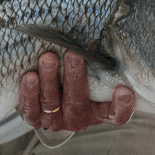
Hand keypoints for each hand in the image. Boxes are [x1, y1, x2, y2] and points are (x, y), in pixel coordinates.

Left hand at [18, 51, 134, 131]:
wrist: (49, 99)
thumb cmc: (75, 81)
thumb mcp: (91, 77)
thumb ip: (98, 65)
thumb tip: (103, 35)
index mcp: (98, 110)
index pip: (115, 114)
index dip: (121, 106)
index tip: (124, 91)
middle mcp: (78, 117)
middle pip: (78, 102)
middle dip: (75, 77)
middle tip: (73, 54)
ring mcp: (56, 119)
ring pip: (51, 101)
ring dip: (49, 79)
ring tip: (48, 58)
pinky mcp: (35, 117)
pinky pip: (31, 107)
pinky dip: (29, 92)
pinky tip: (30, 76)